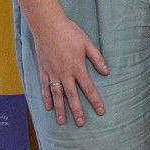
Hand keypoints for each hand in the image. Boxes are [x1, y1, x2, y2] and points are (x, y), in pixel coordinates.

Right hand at [31, 11, 107, 126]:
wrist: (48, 25)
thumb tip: (106, 72)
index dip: (95, 101)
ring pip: (56, 95)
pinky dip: (46, 98)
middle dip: (77, 111)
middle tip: (81, 124)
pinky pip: (44, 88)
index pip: (88, 88)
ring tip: (62, 122)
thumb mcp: (87, 44)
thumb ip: (97, 59)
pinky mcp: (43, 70)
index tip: (100, 111)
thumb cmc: (70, 32)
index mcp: (77, 67)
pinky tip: (49, 108)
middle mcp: (64, 73)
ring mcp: (52, 73)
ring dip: (60, 109)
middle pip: (72, 96)